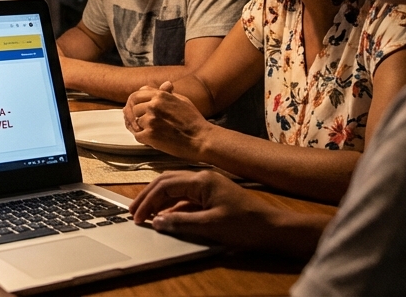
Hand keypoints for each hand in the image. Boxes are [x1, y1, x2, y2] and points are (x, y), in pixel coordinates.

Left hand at [123, 81, 211, 159]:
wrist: (202, 139)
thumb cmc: (194, 121)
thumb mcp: (182, 100)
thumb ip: (166, 94)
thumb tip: (157, 86)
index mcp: (161, 95)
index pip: (137, 95)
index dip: (138, 103)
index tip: (142, 110)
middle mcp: (153, 105)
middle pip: (134, 108)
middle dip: (140, 116)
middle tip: (149, 123)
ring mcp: (151, 120)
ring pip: (136, 122)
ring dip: (143, 128)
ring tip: (156, 132)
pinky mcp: (150, 135)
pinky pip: (138, 136)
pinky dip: (144, 139)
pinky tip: (154, 140)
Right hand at [128, 170, 286, 250]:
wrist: (271, 228)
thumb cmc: (245, 224)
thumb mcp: (210, 225)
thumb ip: (180, 222)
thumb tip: (156, 221)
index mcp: (201, 180)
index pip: (165, 186)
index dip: (148, 201)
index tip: (137, 216)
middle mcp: (202, 177)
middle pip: (166, 182)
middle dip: (148, 196)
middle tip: (133, 211)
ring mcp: (207, 185)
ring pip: (174, 188)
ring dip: (158, 200)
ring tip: (145, 213)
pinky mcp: (211, 194)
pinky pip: (184, 196)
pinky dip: (171, 205)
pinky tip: (165, 215)